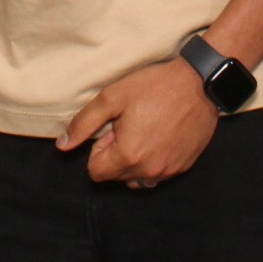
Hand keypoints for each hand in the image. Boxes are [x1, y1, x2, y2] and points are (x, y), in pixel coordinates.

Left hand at [57, 58, 221, 186]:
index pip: (95, 172)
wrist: (200, 84)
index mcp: (128, 156)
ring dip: (135, 160)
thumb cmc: (155, 87)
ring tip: (147, 131)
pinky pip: (158, 173)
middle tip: (131, 125)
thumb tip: (62, 146)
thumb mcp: (113, 97)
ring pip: (137, 178)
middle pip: (116, 176)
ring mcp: (168, 171)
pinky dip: (154, 159)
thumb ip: (84, 123)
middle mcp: (148, 171)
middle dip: (117, 154)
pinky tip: (162, 134)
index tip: (114, 129)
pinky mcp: (183, 167)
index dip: (99, 149)